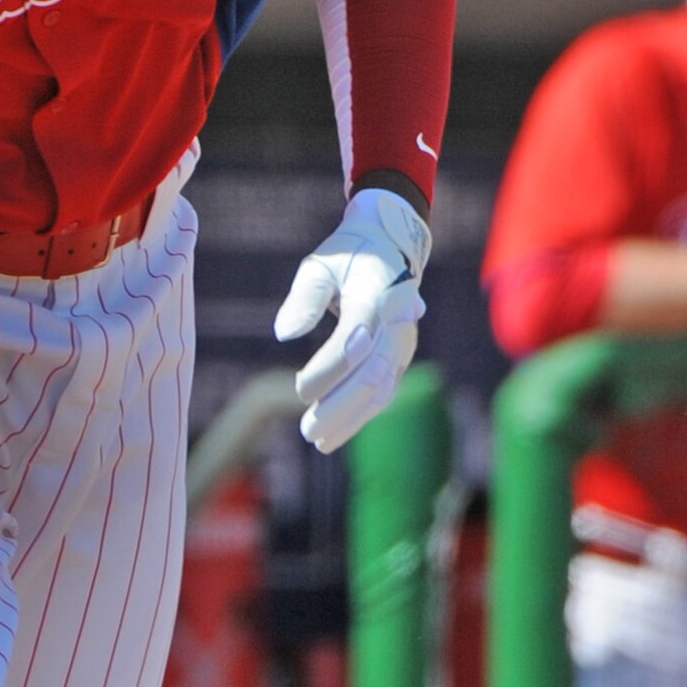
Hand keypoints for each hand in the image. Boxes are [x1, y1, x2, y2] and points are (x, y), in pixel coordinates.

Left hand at [274, 187, 430, 453]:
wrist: (391, 247)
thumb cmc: (346, 257)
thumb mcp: (319, 266)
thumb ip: (304, 299)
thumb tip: (283, 334)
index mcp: (376, 292)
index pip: (356, 336)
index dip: (330, 367)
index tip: (300, 390)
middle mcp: (398, 320)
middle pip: (372, 371)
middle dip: (339, 405)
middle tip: (306, 429)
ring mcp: (404, 340)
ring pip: (382, 388)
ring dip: (350, 417)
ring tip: (317, 440)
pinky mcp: (402, 355)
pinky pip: (385, 390)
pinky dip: (361, 414)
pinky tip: (335, 433)